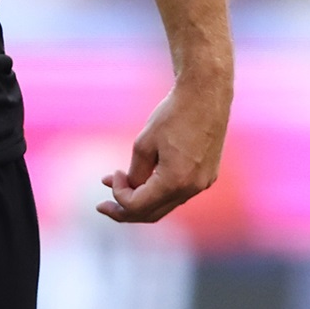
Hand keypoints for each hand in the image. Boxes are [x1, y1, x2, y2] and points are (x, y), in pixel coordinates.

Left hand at [99, 85, 225, 222]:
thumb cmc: (173, 115)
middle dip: (124, 211)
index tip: (112, 173)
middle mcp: (191, 188)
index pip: (137, 205)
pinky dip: (159, 191)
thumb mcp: (144, 144)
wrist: (206, 95)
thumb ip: (135, 173)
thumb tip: (131, 190)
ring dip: (141, 199)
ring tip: (119, 185)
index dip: (118, 194)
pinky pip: (178, 193)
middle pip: (151, 214)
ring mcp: (202, 184)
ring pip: (165, 205)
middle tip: (102, 206)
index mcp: (174, 182)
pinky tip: (145, 179)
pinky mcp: (207, 176)